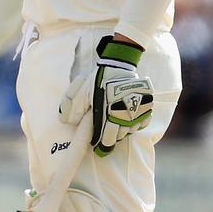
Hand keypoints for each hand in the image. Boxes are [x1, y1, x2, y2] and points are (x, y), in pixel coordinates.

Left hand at [59, 36, 152, 156]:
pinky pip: (142, 123)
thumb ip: (70, 106)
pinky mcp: (147, 106)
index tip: (98, 146)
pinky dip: (136, 123)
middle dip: (111, 137)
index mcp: (108, 115)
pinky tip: (129, 118)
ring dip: (124, 129)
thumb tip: (65, 122)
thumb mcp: (79, 90)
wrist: (118, 64)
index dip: (102, 145)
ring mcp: (138, 112)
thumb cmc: (97, 79)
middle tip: (106, 135)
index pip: (107, 140)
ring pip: (130, 130)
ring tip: (116, 122)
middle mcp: (125, 116)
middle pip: (119, 137)